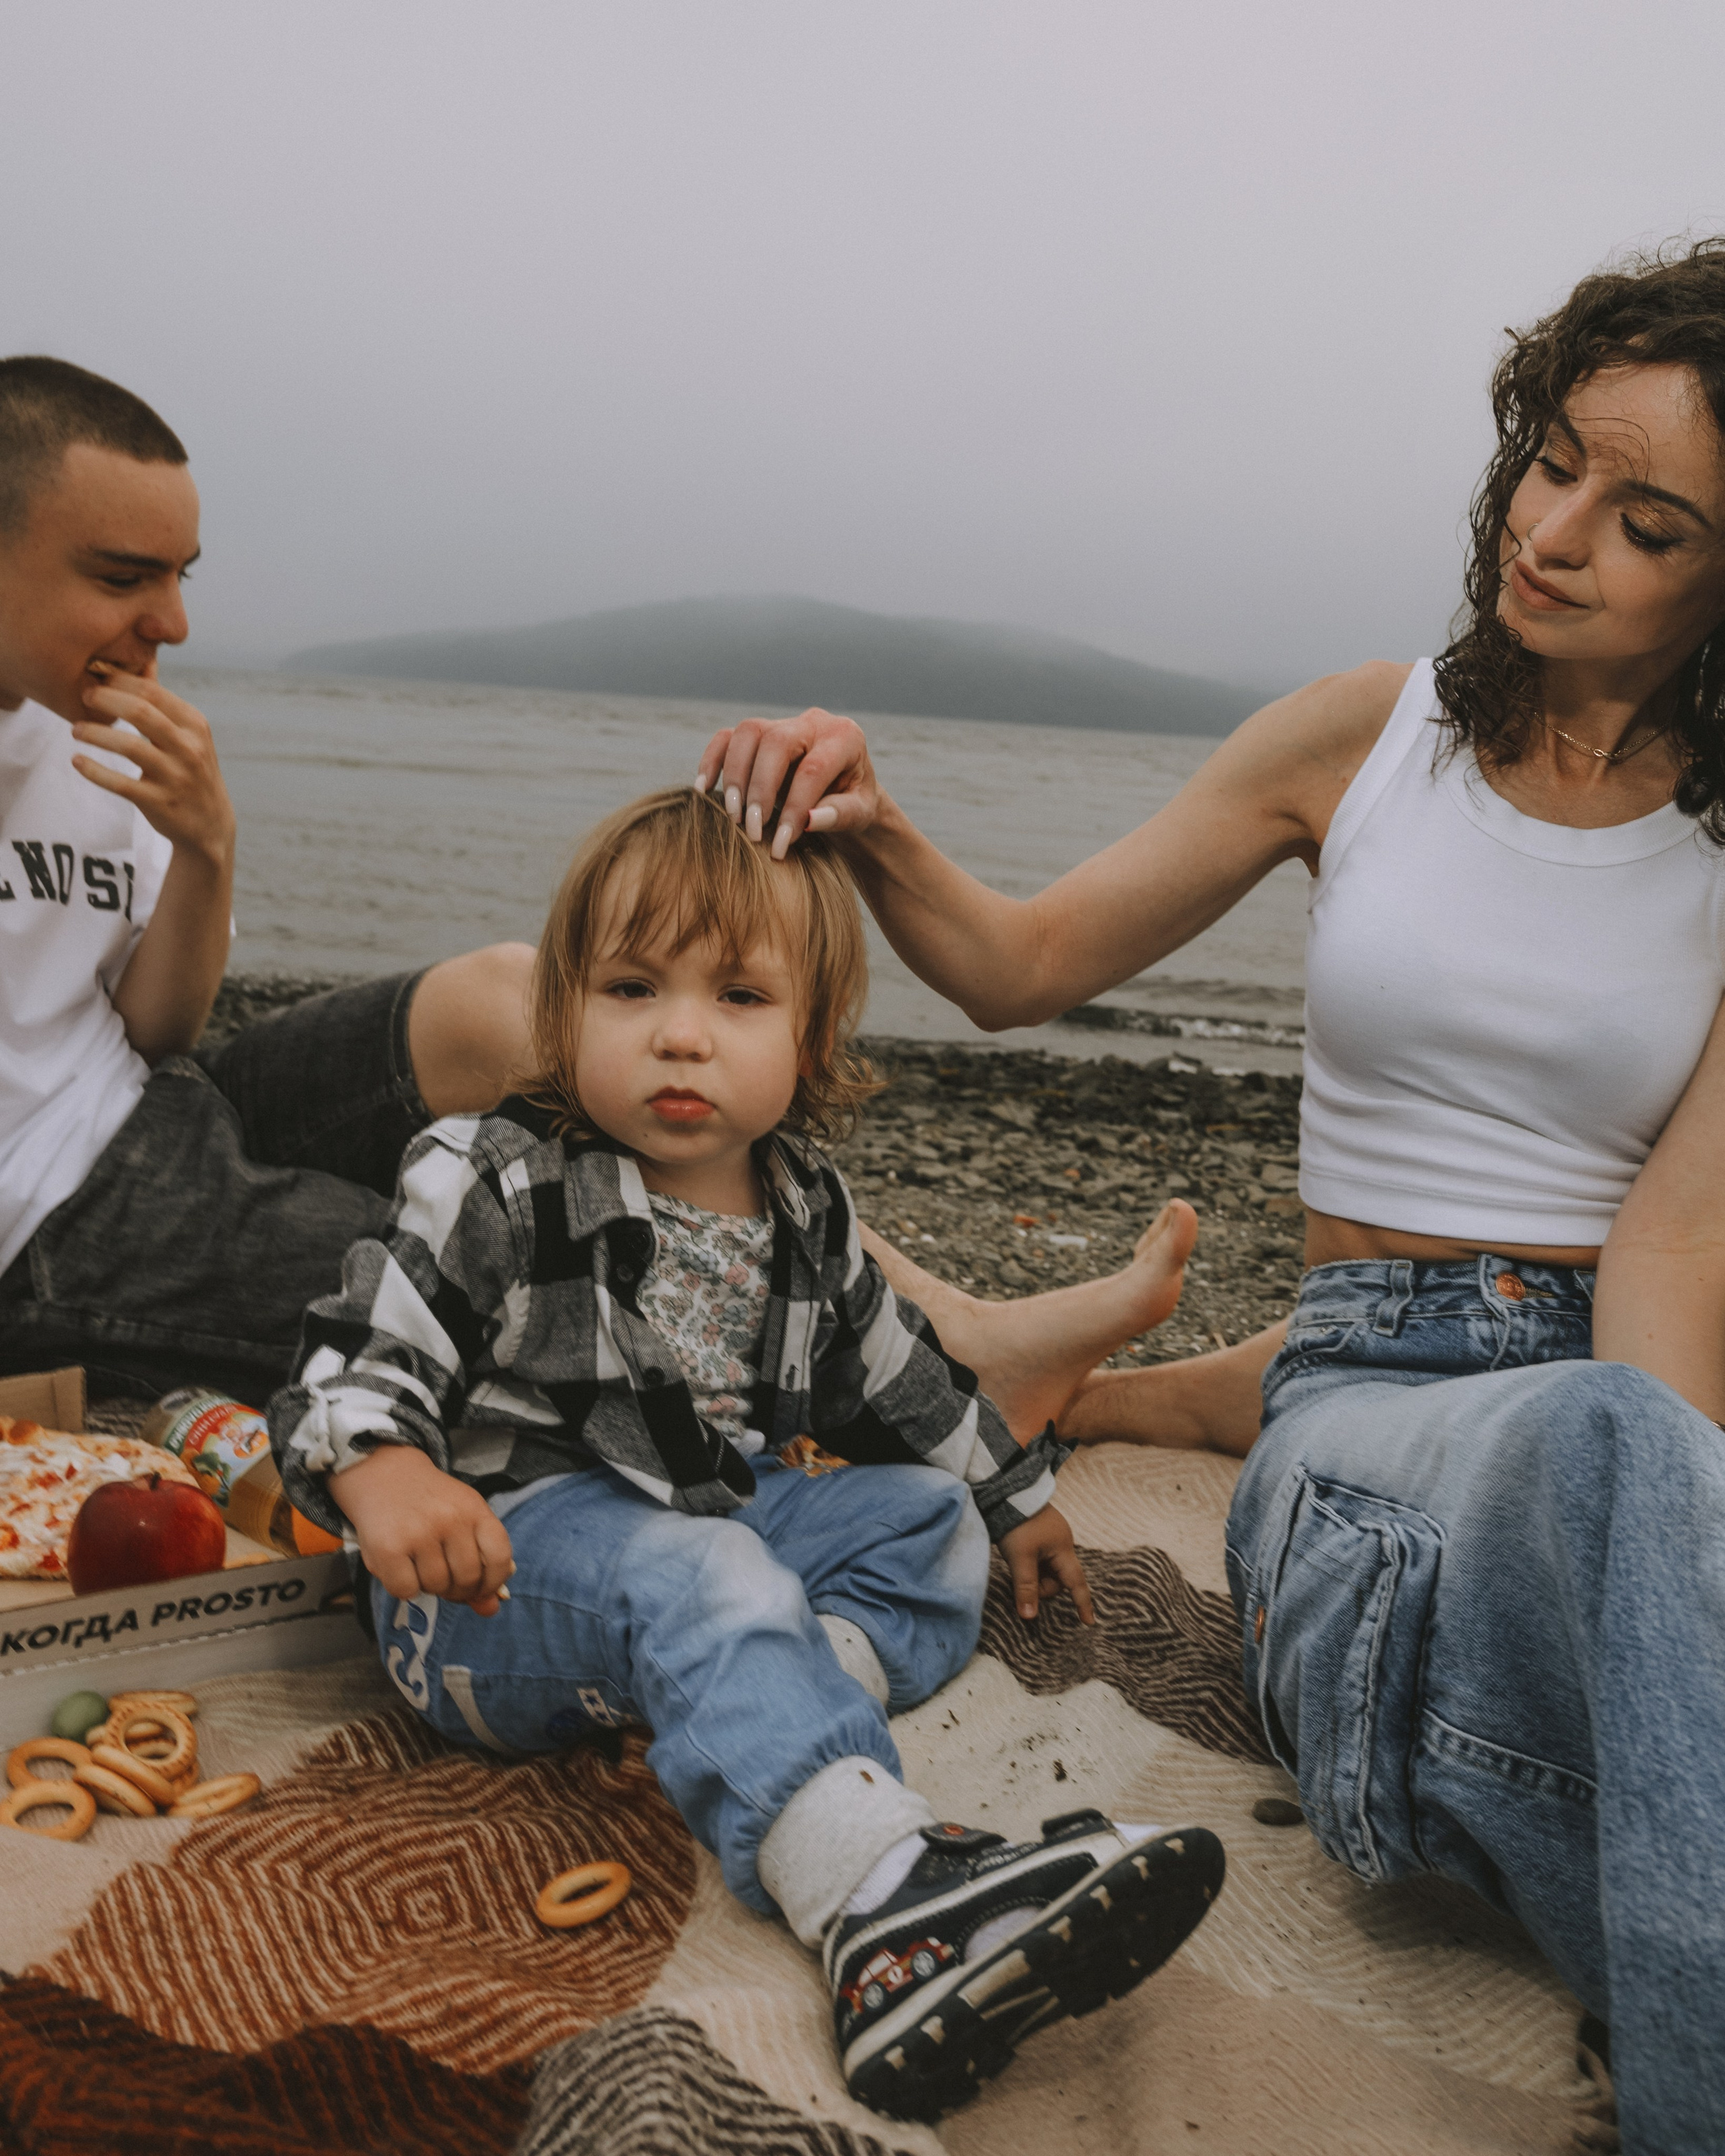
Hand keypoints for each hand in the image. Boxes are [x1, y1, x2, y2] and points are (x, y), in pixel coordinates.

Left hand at [72, 664, 234, 864]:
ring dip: (95, 733)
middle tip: (83, 697)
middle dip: (105, 699)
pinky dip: (94, 771)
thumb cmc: (190, 769)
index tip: (96, 678)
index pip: (152, 691)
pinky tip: (76, 761)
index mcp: (194, 724)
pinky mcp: (159, 803)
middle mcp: (189, 748)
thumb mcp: (188, 734)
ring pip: (129, 746)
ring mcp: (175, 776)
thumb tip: (139, 663)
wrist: (210, 822)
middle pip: (140, 711)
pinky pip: (119, 783)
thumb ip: (163, 703)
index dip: (118, 680)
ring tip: (75, 730)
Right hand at [329, 1444, 515, 1615]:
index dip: (493, 1582)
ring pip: (436, 1586)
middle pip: (467, 1579)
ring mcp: (418, 1533)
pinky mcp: (388, 1548)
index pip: (499, 1558)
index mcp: (475, 1509)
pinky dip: (404, 1587)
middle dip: (457, 1587)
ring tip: (419, 1562)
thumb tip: (491, 1609)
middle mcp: (450, 1519)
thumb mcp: (462, 1521)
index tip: (482, 1587)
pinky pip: (406, 1591)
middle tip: (443, 1574)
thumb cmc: (428, 1505)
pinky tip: (400, 1566)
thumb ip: (480, 1565)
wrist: (382, 1474)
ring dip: (428, 1585)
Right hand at [694, 707, 881, 858]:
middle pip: (775, 741)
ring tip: (734, 817)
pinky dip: (712, 761)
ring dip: (734, 775)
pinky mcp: (758, 734)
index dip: (794, 807)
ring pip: (747, 733)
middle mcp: (812, 722)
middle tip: (753, 831)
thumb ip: (840, 815)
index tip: (781, 845)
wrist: (845, 790)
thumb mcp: (860, 813)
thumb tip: (809, 820)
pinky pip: (727, 737)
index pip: (812, 769)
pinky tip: (705, 791)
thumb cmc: (853, 803)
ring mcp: (781, 723)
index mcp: (845, 737)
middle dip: (760, 788)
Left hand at [998, 1504, 1093, 1624]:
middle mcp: (1062, 1543)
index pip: (1076, 1583)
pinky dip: (1031, 1563)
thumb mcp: (1020, 1558)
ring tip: (1017, 1561)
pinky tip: (1019, 1555)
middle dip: (1040, 1585)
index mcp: (1063, 1549)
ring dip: (1034, 1573)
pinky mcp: (1041, 1532)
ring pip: (1047, 1569)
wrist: (1006, 1492)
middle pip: (1057, 1579)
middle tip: (1020, 1576)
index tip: (1089, 1622)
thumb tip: (1029, 1617)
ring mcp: (1052, 1537)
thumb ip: (1025, 1588)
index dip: (1082, 1603)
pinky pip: (1040, 1557)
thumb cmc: (1017, 1524)